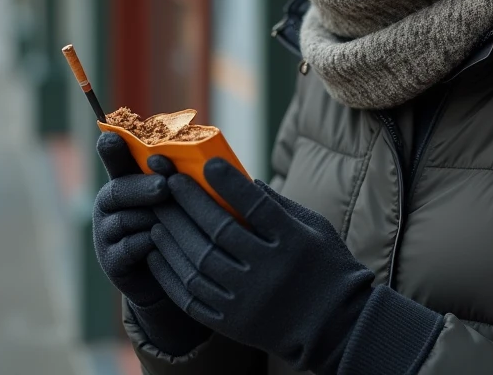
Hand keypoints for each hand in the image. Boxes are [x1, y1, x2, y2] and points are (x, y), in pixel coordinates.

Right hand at [93, 133, 209, 354]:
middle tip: (163, 186)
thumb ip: (185, 178)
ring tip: (174, 221)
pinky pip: (129, 247)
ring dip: (152, 219)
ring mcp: (106, 231)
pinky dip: (149, 245)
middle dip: (143, 186)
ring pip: (126, 218)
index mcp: (127, 177)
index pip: (116, 157)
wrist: (177, 275)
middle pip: (120, 187)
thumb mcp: (183, 198)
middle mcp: (111, 202)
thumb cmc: (184, 226)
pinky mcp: (111, 260)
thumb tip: (216, 159)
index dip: (112, 148)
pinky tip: (167, 246)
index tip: (111, 138)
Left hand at [148, 158, 374, 374]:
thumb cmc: (327, 267)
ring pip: (200, 263)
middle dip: (190, 203)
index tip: (208, 164)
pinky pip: (191, 298)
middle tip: (169, 182)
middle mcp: (269, 272)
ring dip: (174, 235)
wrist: (335, 328)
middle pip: (220, 231)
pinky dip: (170, 273)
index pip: (256, 207)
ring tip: (158, 213)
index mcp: (294, 244)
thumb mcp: (315, 228)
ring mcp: (249, 301)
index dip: (230, 184)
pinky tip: (157, 252)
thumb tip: (243, 179)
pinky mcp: (233, 324)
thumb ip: (280, 204)